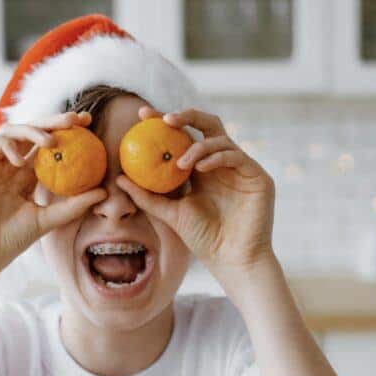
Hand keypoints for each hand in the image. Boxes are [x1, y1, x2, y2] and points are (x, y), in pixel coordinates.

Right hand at [0, 112, 106, 281]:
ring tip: (50, 141)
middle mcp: (6, 163)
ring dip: (30, 131)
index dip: (65, 130)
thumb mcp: (47, 220)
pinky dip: (5, 147)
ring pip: (9, 131)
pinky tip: (19, 160)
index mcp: (23, 173)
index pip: (45, 144)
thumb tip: (104, 192)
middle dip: (52, 121)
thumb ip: (72, 206)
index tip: (88, 124)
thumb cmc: (9, 241)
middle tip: (75, 119)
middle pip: (30, 132)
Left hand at [117, 107, 274, 276]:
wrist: (231, 259)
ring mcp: (241, 168)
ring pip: (220, 139)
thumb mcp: (170, 214)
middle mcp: (223, 163)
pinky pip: (236, 156)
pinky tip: (200, 168)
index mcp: (203, 168)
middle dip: (187, 115)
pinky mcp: (257, 176)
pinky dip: (216, 157)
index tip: (143, 115)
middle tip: (165, 119)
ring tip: (180, 164)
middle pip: (208, 125)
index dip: (166, 121)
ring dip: (197, 147)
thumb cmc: (202, 239)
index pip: (185, 135)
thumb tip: (118, 179)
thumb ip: (146, 196)